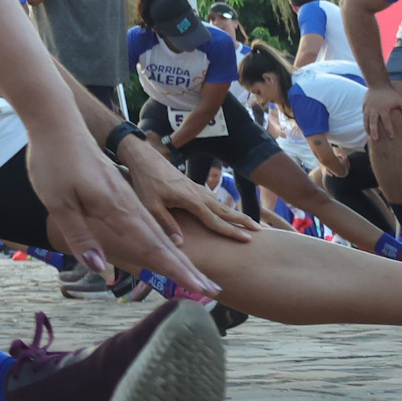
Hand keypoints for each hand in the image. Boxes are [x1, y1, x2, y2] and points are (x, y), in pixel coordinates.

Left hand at [27, 118, 218, 296]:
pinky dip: (164, 238)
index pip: (152, 246)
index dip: (175, 269)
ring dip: (179, 255)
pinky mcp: (121, 190)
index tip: (199, 287)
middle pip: (163, 242)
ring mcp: (128, 196)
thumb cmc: (54, 162)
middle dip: (187, 267)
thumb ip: (80, 235)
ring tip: (200, 272)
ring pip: (159, 231)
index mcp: (117, 208)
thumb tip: (100, 267)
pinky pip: (149, 220)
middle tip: (213, 289)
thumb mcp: (58, 202)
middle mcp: (129, 204)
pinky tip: (170, 247)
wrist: (59, 121)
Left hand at [120, 141, 260, 246]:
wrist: (143, 157)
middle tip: (259, 230)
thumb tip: (179, 243)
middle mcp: (198, 194)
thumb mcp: (151, 205)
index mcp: (192, 201)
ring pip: (219, 203)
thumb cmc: (145, 181)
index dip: (231, 231)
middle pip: (224, 210)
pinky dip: (220, 204)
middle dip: (242, 220)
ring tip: (245, 221)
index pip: (216, 221)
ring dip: (233, 212)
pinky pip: (210, 197)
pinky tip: (220, 207)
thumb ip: (166, 223)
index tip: (248, 239)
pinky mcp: (190, 184)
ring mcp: (195, 187)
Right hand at [359, 80, 401, 145]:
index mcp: (383, 109)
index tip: (392, 137)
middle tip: (376, 139)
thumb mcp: (401, 100)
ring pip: (366, 120)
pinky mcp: (364, 105)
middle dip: (374, 131)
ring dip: (367, 128)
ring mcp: (368, 107)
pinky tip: (367, 126)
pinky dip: (365, 121)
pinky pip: (364, 115)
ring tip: (369, 135)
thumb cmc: (391, 94)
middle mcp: (374, 109)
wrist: (378, 84)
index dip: (389, 130)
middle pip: (373, 123)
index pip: (386, 122)